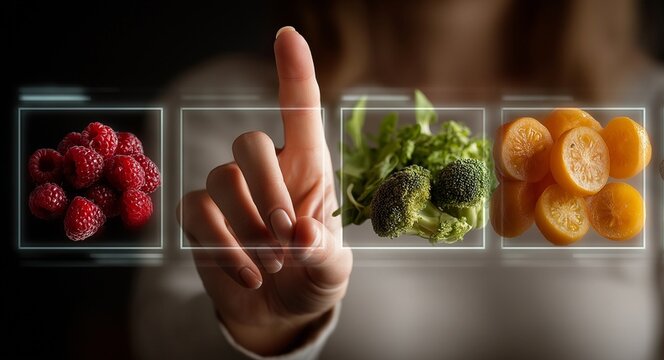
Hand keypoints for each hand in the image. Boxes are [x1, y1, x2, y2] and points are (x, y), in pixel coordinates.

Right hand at [178, 27, 351, 355]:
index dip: (293, 72)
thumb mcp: (333, 268)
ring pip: (219, 179)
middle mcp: (266, 169)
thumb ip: (323, 252)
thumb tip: (300, 235)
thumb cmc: (313, 274)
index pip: (298, 111)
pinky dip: (224, 248)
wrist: (280, 310)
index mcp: (309, 167)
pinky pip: (197, 214)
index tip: (287, 34)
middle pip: (248, 142)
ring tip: (273, 263)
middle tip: (288, 240)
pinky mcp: (199, 218)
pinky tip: (249, 274)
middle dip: (269, 192)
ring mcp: (228, 191)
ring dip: (248, 227)